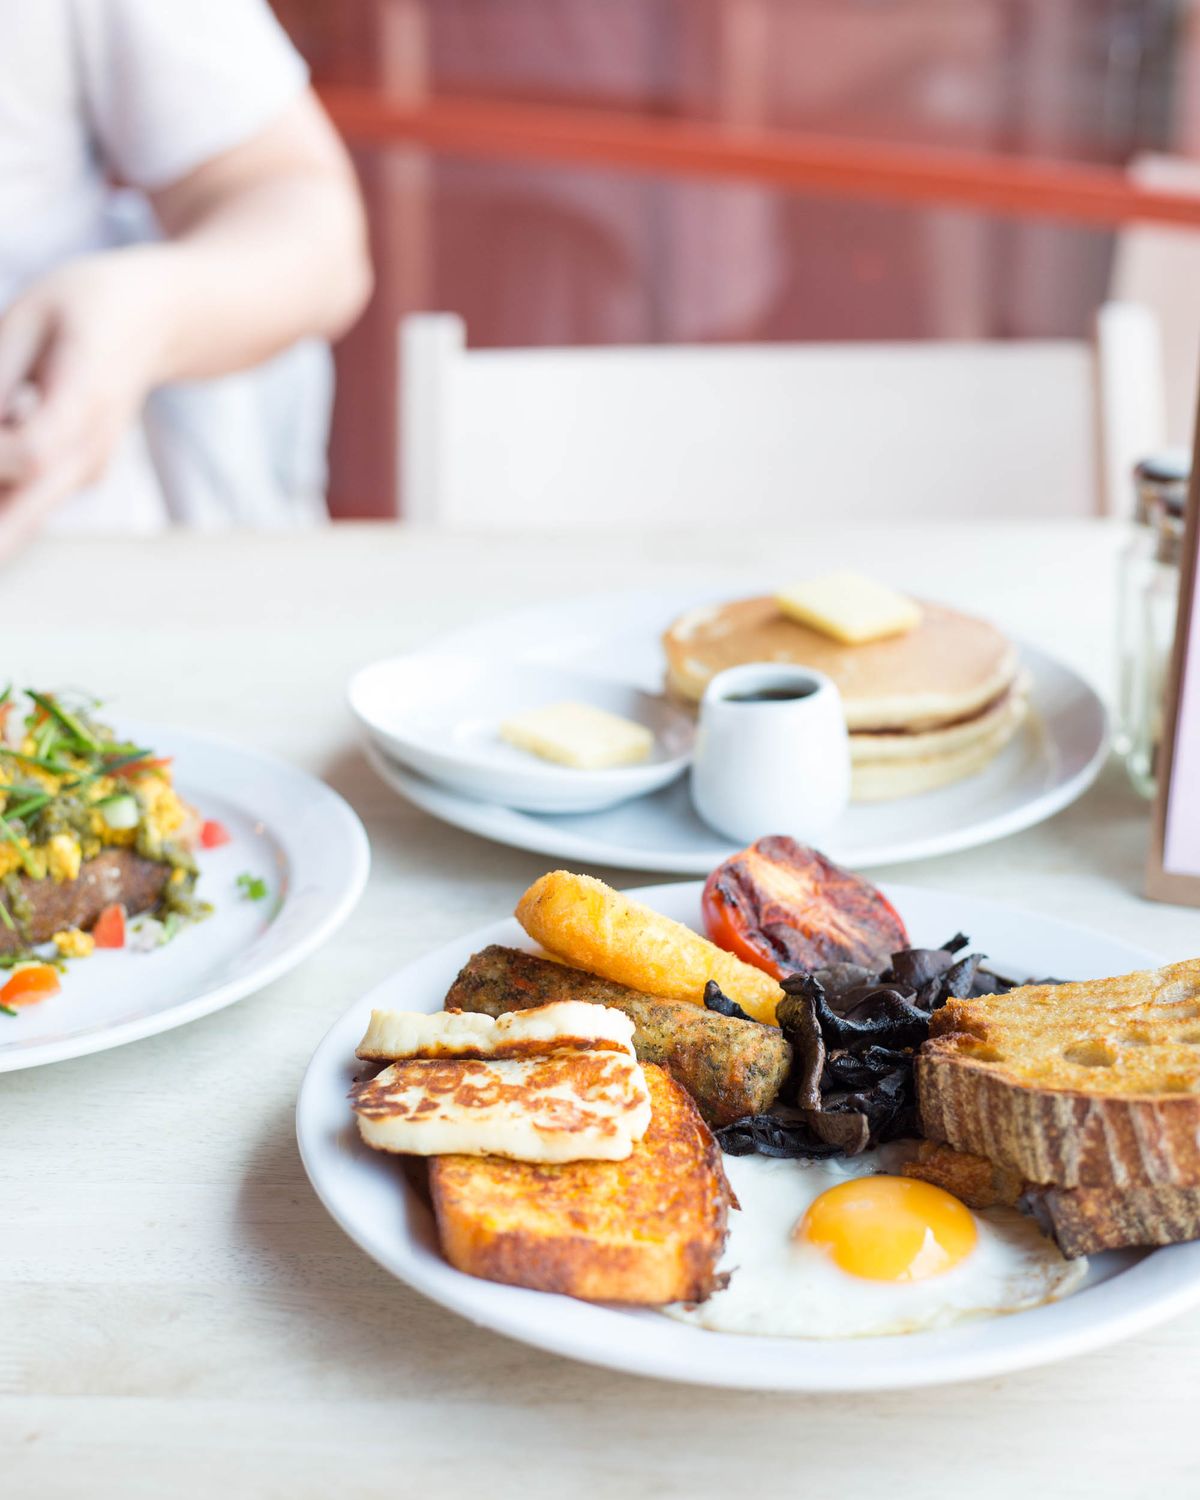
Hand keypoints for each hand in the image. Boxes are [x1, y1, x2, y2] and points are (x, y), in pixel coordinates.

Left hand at [0, 252, 169, 558]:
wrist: (161, 322)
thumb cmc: (90, 307)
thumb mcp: (33, 316)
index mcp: (85, 402)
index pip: (30, 453)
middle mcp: (90, 451)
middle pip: (25, 516)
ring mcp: (85, 470)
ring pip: (22, 517)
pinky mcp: (74, 474)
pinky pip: (24, 500)